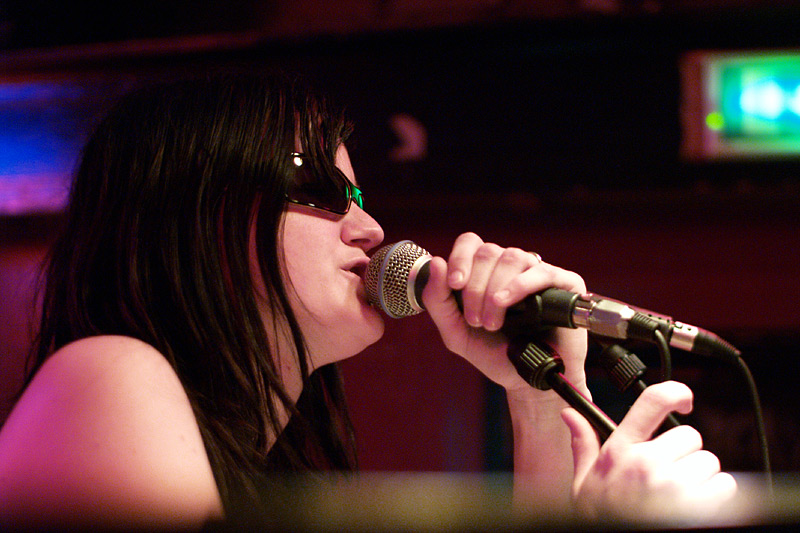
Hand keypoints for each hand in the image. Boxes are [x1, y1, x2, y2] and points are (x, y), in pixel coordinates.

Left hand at [421, 232, 587, 395]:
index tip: (454, 284)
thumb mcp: (455, 332)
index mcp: (486, 271)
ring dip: (494, 291)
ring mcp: (538, 272)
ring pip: (511, 258)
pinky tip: (506, 302)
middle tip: (475, 320)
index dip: (460, 258)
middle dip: (475, 288)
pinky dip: (519, 285)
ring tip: (493, 323)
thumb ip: (438, 300)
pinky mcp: (565, 283)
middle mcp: (512, 267)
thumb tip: (436, 262)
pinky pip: (541, 271)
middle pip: (488, 252)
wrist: (526, 381)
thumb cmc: (494, 354)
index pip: (471, 243)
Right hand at [562, 381, 737, 523]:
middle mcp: (647, 463)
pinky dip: (717, 496)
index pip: (653, 401)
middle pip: (690, 436)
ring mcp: (672, 484)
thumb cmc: (601, 517)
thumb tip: (571, 416)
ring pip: (709, 462)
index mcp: (620, 450)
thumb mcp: (584, 480)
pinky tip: (694, 506)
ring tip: (678, 495)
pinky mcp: (696, 505)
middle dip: (684, 454)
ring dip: (701, 477)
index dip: (676, 392)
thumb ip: (584, 444)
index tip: (684, 400)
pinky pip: (725, 485)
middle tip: (668, 475)